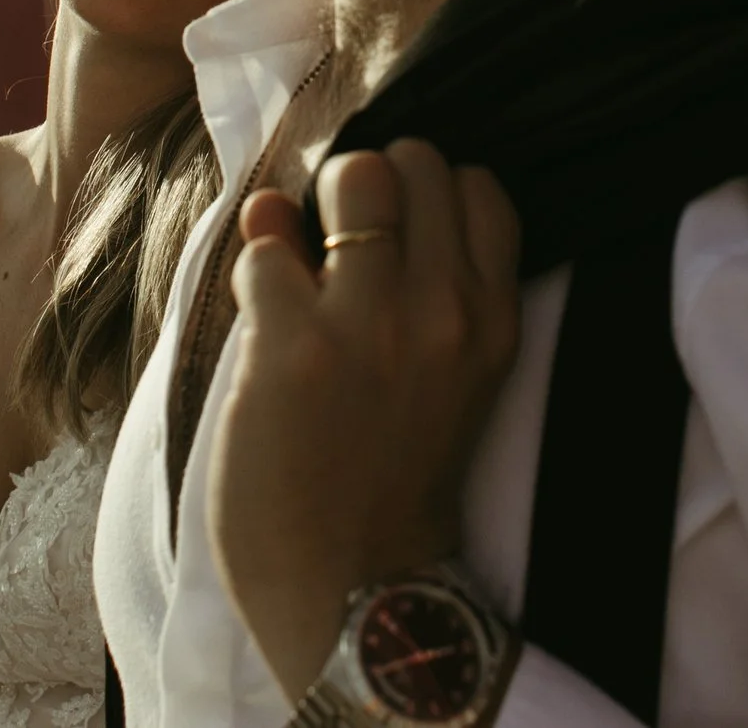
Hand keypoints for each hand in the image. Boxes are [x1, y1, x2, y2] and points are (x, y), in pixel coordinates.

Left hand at [207, 140, 522, 700]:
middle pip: (415, 159)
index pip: (476, 186)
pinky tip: (264, 326)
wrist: (355, 589)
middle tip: (339, 247)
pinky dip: (256, 275)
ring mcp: (373, 325)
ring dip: (311, 214)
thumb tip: (286, 200)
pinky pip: (266, 250)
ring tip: (299, 274)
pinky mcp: (298, 348)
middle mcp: (446, 310)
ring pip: (351, 177)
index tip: (391, 233)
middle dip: (365, 185)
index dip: (422, 195)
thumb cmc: (386, 481)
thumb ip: (395, 282)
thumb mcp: (438, 379)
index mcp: (491, 319)